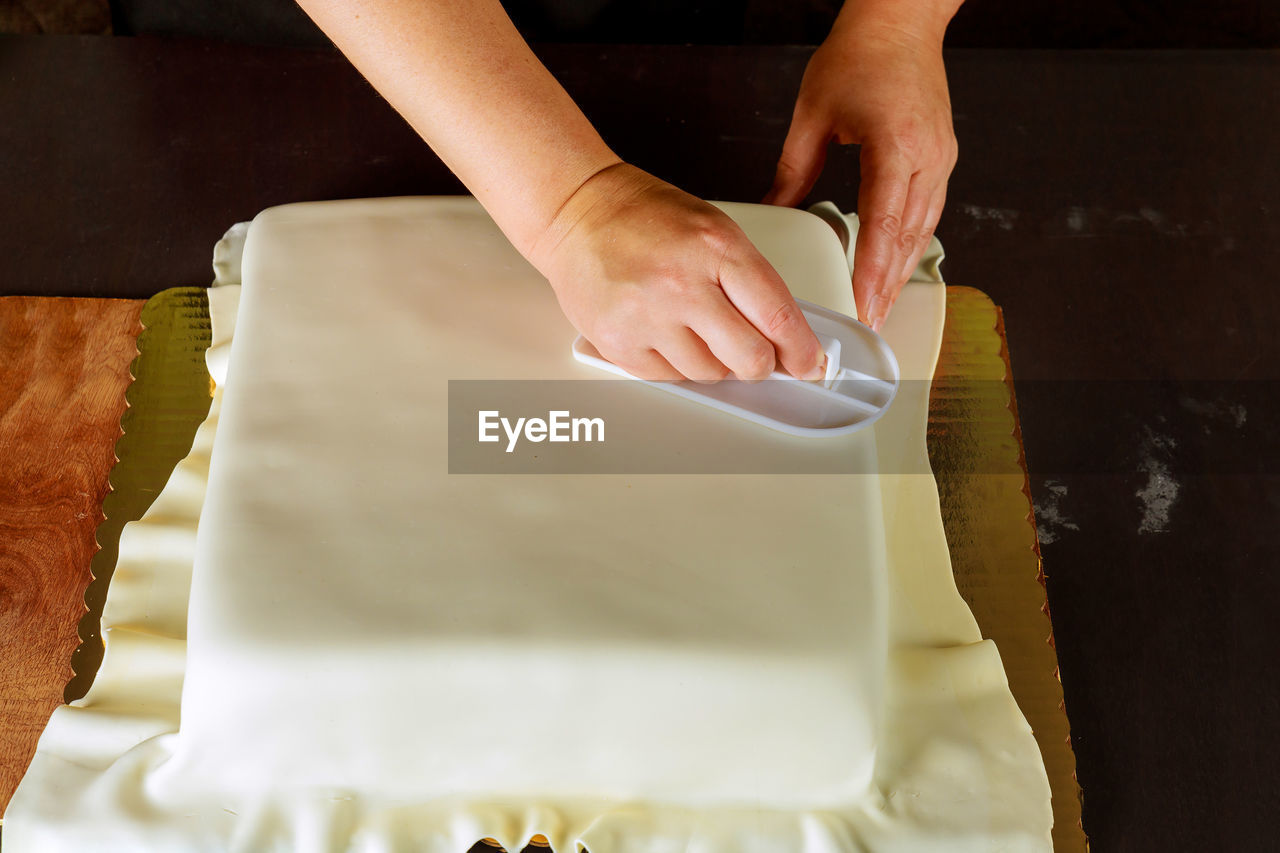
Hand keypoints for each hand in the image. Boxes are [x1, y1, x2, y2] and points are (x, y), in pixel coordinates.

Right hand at [529, 163, 825, 381]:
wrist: (577, 211)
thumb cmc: (643, 216)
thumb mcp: (713, 229)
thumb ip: (749, 279)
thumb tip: (781, 334)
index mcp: (717, 248)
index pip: (778, 316)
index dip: (801, 350)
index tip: (809, 363)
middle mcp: (683, 285)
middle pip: (749, 358)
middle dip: (759, 363)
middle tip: (753, 353)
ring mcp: (648, 317)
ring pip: (709, 374)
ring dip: (712, 361)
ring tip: (691, 326)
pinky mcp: (619, 343)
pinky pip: (667, 378)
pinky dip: (674, 364)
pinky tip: (663, 332)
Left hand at [763, 14, 957, 330]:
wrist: (901, 20)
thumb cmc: (861, 54)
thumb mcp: (813, 114)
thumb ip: (793, 171)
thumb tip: (774, 211)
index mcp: (894, 144)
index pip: (883, 222)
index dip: (872, 270)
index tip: (863, 303)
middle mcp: (926, 156)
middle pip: (908, 237)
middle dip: (888, 285)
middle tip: (870, 322)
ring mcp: (940, 158)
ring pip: (922, 230)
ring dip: (902, 271)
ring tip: (881, 306)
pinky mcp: (941, 158)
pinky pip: (928, 213)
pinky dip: (910, 244)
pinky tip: (894, 265)